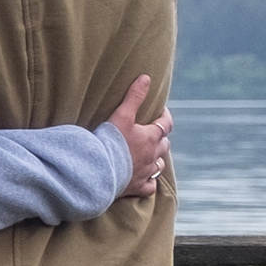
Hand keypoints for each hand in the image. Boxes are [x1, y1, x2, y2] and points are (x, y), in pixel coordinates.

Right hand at [104, 74, 170, 197]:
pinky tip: (146, 179)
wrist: (100, 170)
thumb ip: (134, 96)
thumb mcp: (122, 115)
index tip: (161, 112)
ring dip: (157, 159)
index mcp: (150, 137)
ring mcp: (146, 172)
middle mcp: (152, 155)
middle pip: (164, 145)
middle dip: (161, 138)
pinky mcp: (138, 187)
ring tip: (150, 155)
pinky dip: (150, 182)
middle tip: (153, 133)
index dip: (165, 117)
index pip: (166, 124)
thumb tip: (146, 77)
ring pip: (159, 165)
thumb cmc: (111, 142)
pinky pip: (150, 186)